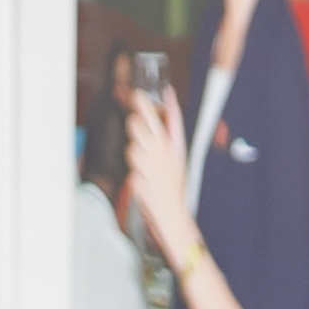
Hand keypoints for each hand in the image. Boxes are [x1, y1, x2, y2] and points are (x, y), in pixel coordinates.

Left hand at [123, 88, 193, 270]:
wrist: (172, 214)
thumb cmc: (176, 185)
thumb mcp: (179, 156)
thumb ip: (172, 129)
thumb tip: (169, 101)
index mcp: (175, 147)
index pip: (166, 118)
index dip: (152, 104)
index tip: (139, 94)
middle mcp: (163, 153)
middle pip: (139, 126)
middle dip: (133, 123)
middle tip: (133, 123)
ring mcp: (149, 165)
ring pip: (131, 147)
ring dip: (134, 154)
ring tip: (146, 166)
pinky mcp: (138, 178)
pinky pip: (130, 169)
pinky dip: (134, 174)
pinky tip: (145, 182)